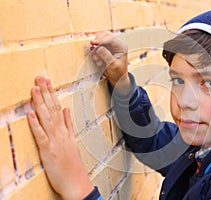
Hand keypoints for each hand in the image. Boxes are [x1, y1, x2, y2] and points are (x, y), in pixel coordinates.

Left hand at [27, 76, 93, 199]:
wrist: (77, 183)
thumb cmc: (73, 165)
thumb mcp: (73, 142)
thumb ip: (69, 125)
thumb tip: (66, 110)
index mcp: (66, 131)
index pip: (58, 108)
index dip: (52, 94)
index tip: (47, 81)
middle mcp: (61, 133)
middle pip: (52, 109)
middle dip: (46, 93)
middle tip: (40, 78)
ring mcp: (55, 141)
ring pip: (47, 119)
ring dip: (40, 103)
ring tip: (34, 89)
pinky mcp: (48, 151)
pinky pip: (41, 136)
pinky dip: (36, 125)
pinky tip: (31, 114)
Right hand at [91, 31, 130, 92]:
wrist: (116, 78)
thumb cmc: (118, 72)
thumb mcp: (113, 65)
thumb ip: (107, 56)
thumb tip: (98, 48)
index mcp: (121, 46)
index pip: (111, 38)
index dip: (101, 39)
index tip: (94, 43)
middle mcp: (116, 44)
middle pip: (105, 35)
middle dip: (97, 42)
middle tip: (92, 48)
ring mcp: (109, 45)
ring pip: (99, 39)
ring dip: (95, 48)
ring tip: (97, 60)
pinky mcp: (104, 48)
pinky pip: (96, 46)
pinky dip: (94, 52)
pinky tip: (97, 61)